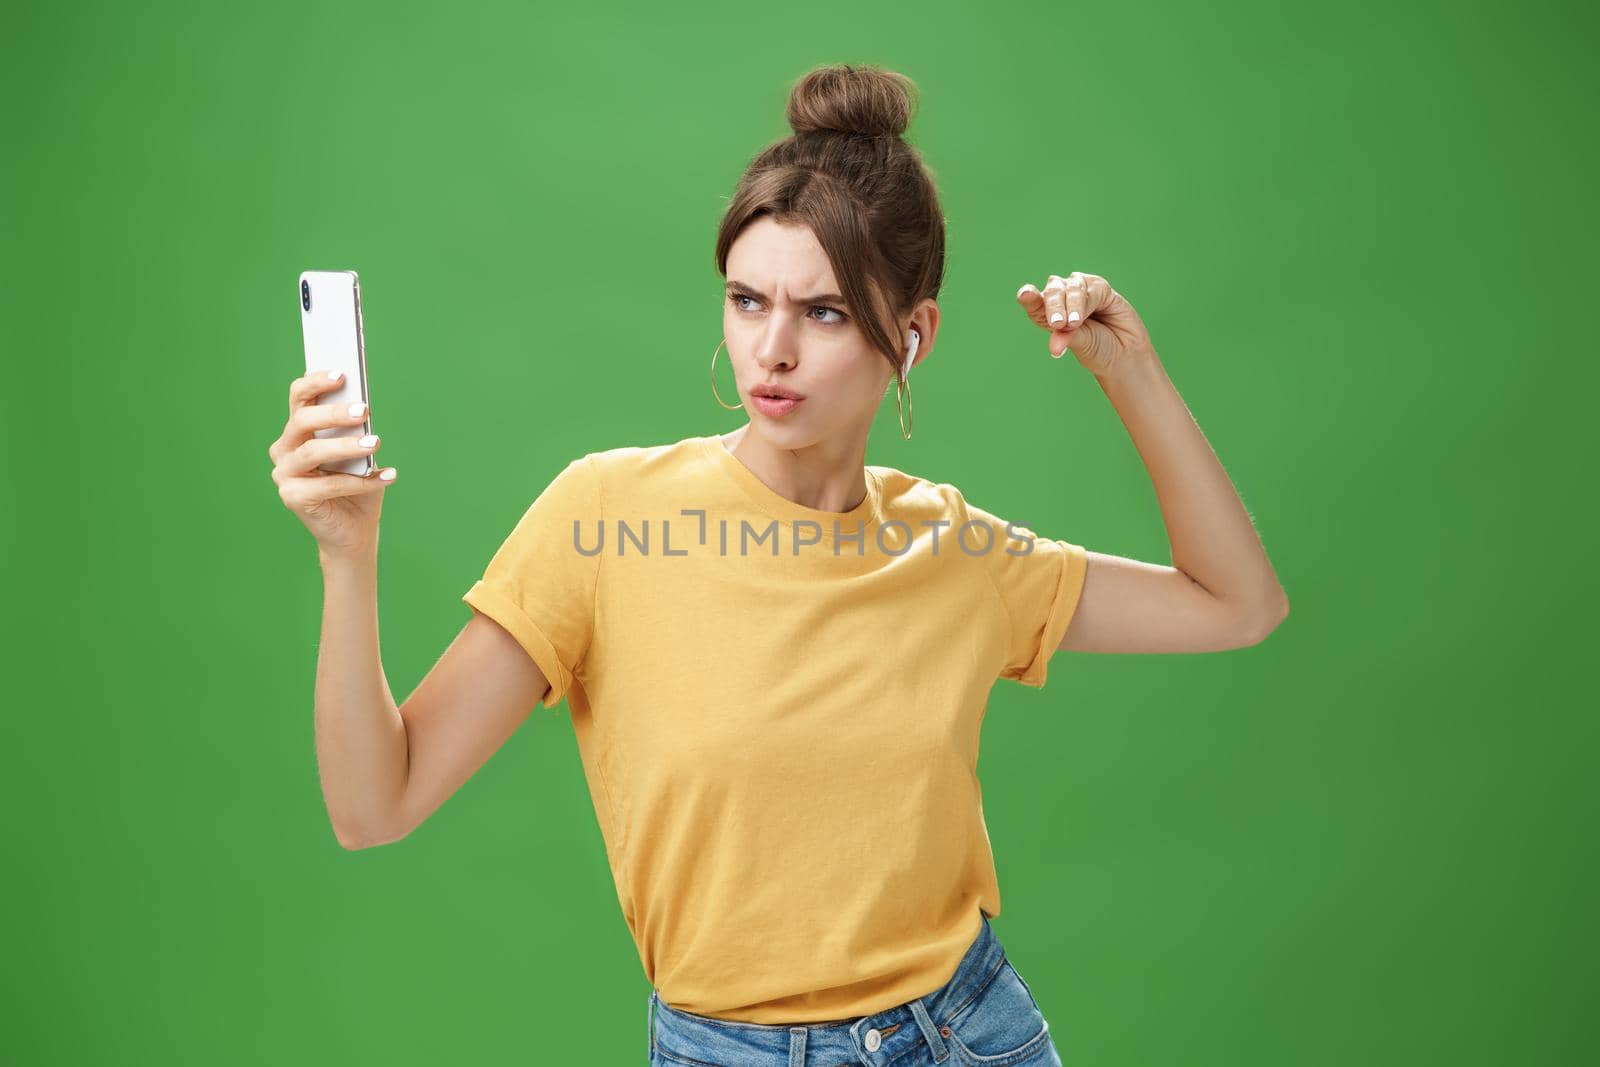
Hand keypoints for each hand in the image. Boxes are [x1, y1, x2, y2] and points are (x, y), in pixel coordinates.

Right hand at [269, 369, 395, 557]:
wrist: (354, 529)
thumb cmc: (358, 484)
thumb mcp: (361, 452)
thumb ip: (357, 430)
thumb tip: (362, 409)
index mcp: (298, 430)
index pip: (299, 397)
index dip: (316, 382)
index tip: (342, 373)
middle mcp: (285, 448)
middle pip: (302, 421)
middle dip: (333, 413)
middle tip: (364, 410)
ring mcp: (284, 473)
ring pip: (312, 452)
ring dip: (346, 446)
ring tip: (376, 443)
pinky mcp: (292, 497)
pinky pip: (326, 485)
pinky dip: (360, 481)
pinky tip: (387, 476)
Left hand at [1016, 271, 1154, 377]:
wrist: (1124, 353)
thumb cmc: (1096, 350)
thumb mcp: (1079, 344)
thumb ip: (1067, 336)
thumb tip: (1054, 346)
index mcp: (1048, 313)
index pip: (1035, 303)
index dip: (1030, 298)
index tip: (1025, 294)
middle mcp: (1062, 298)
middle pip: (1052, 291)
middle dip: (1054, 306)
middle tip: (1057, 324)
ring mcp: (1081, 290)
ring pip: (1071, 287)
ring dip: (1072, 305)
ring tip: (1073, 324)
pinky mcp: (1101, 288)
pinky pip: (1092, 289)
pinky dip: (1086, 303)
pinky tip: (1084, 317)